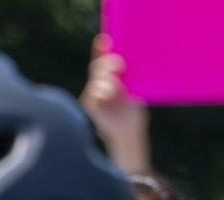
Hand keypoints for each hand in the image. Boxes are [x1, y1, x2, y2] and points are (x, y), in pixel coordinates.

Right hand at [81, 35, 149, 173]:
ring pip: (96, 78)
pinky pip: (94, 92)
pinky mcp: (88, 104)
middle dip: (107, 63)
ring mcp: (93, 93)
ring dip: (109, 81)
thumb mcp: (135, 94)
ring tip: (118, 87)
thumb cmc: (133, 116)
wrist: (129, 136)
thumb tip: (126, 64)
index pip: (104, 61)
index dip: (102, 49)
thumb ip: (129, 81)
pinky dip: (103, 92)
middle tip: (119, 64)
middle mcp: (100, 84)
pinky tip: (109, 95)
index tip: (105, 40)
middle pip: (98, 66)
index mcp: (111, 79)